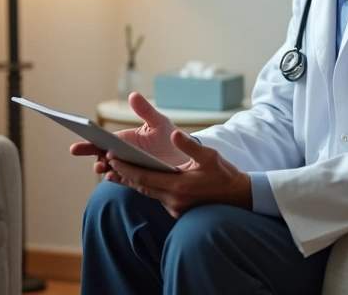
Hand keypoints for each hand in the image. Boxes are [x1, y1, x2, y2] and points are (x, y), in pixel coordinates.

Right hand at [69, 93, 190, 172]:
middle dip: (90, 153)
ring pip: (110, 169)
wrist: (187, 157)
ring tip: (102, 166)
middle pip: (101, 154)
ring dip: (103, 168)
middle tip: (81, 151)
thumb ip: (145, 110)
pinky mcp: (138, 180)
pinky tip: (113, 176)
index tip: (77, 141)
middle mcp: (123, 154)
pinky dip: (116, 179)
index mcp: (123, 139)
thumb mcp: (159, 121)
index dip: (88, 141)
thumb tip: (132, 94)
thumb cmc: (170, 137)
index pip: (101, 140)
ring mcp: (129, 168)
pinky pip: (123, 181)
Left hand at [105, 129, 250, 218]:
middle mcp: (173, 201)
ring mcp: (175, 208)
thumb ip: (190, 146)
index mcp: (178, 186)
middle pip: (140, 187)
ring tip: (116, 169)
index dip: (125, 168)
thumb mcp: (209, 156)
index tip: (111, 158)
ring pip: (147, 193)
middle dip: (124, 174)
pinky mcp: (178, 212)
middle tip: (108, 161)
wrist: (239, 197)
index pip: (143, 178)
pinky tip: (138, 179)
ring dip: (132, 182)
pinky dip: (146, 188)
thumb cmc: (224, 174)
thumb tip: (175, 135)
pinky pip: (156, 198)